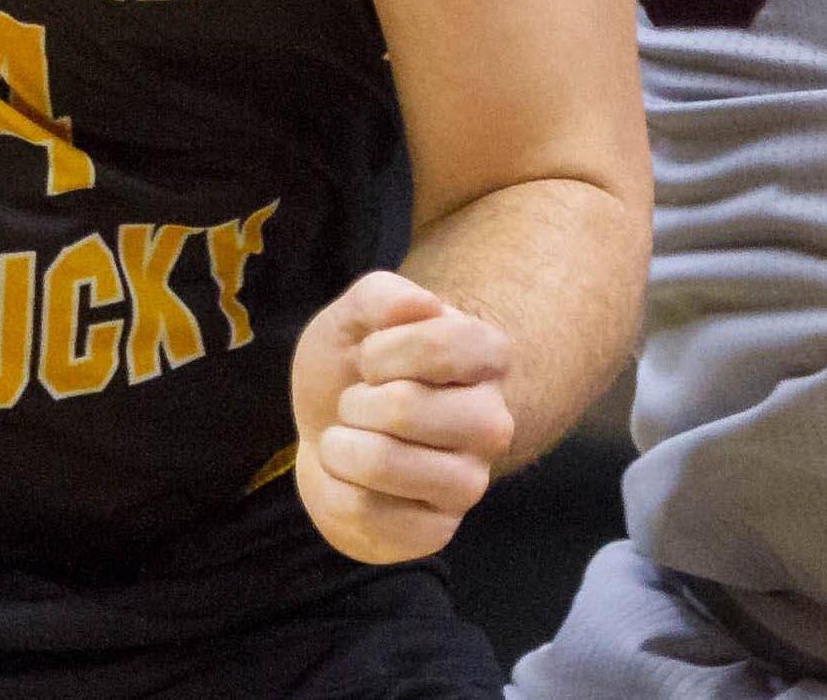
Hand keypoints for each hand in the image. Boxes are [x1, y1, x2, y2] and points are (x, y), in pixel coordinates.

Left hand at [290, 269, 514, 563]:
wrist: (333, 433)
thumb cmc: (353, 369)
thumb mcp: (355, 317)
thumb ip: (382, 295)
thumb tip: (420, 307)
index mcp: (489, 359)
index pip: (442, 345)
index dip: (384, 351)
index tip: (372, 358)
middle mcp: (494, 424)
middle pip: (405, 408)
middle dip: (355, 401)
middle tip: (357, 403)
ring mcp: (469, 483)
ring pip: (384, 463)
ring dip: (341, 446)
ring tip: (348, 441)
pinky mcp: (437, 532)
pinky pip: (364, 513)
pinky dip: (334, 490)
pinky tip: (350, 480)